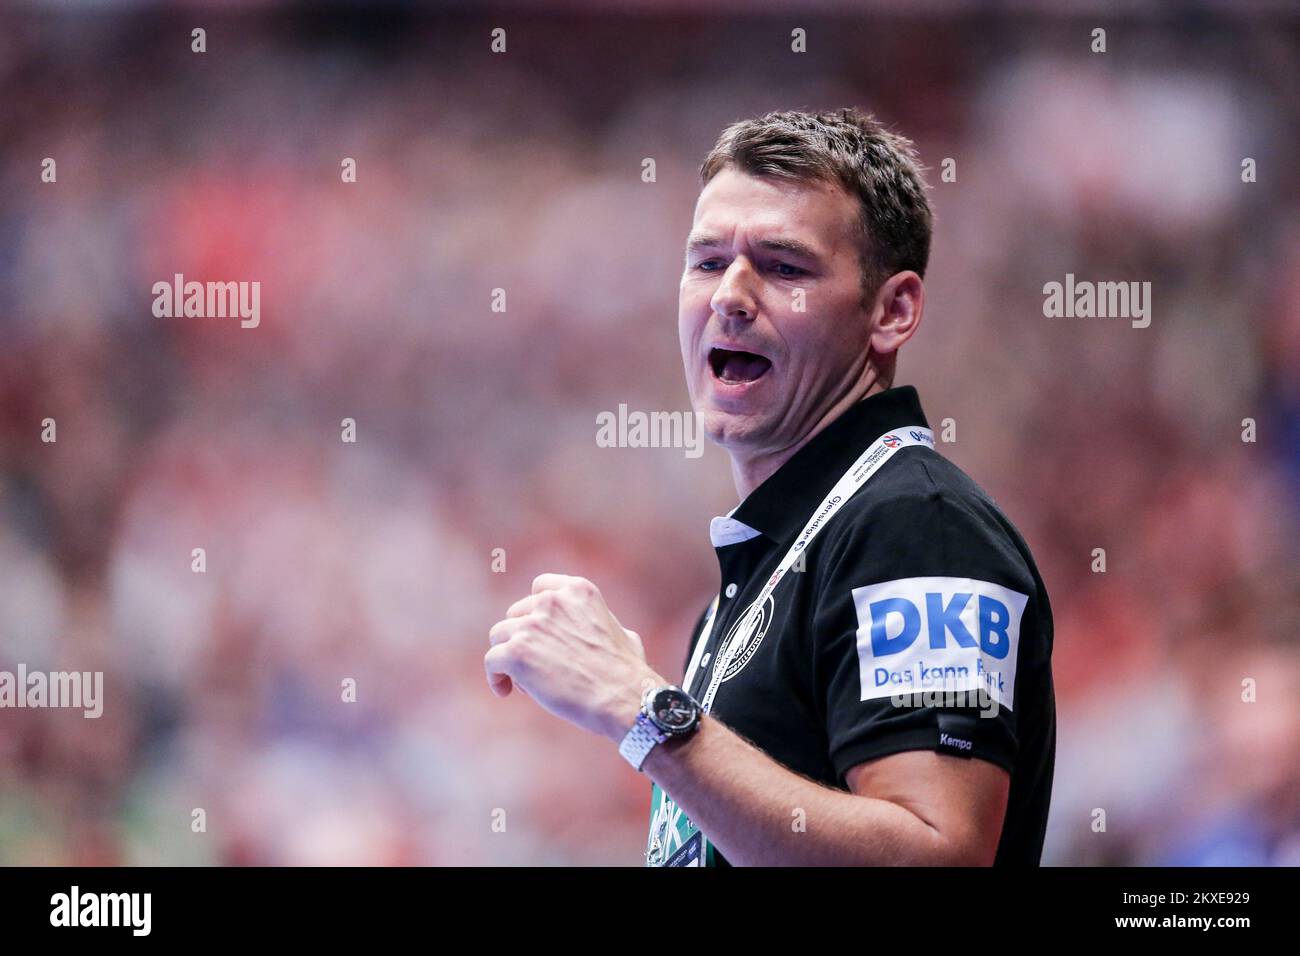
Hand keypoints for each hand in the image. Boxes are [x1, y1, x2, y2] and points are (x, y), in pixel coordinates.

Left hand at [486, 573, 660, 740]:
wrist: (623, 696)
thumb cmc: (627, 673)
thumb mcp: (622, 632)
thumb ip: (602, 623)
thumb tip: (605, 628)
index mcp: (578, 590)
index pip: (540, 587)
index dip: (535, 610)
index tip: (537, 631)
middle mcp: (551, 601)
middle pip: (516, 614)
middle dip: (522, 637)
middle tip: (536, 665)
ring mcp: (532, 625)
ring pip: (500, 636)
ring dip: (509, 657)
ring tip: (525, 682)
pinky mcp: (517, 652)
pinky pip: (492, 660)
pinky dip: (496, 676)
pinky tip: (505, 690)